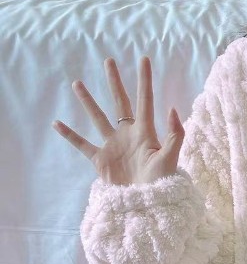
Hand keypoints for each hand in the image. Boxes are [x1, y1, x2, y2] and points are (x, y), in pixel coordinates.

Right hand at [52, 56, 183, 185]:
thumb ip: (174, 135)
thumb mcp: (170, 158)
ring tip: (78, 84)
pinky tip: (56, 123)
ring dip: (88, 102)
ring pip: (98, 118)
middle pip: (120, 103)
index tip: (144, 59)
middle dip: (115, 82)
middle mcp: (128, 135)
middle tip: (109, 61)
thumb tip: (172, 109)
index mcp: (145, 132)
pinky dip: (70, 135)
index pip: (145, 101)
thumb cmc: (162, 183)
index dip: (145, 80)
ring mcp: (113, 146)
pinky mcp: (102, 160)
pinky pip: (83, 145)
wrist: (146, 204)